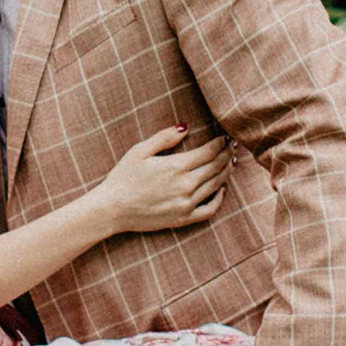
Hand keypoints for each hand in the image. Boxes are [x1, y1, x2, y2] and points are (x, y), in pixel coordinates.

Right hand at [95, 127, 230, 234]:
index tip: (225, 137)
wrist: (112, 209)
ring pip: (216, 185)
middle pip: (216, 167)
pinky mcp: (183, 219)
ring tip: (230, 163)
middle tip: (233, 146)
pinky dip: (220, 199)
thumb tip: (186, 127)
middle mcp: (185, 185)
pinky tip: (222, 189)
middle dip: (226, 154)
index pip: (209, 152)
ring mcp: (186, 204)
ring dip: (226, 172)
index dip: (220, 143)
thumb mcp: (140, 151)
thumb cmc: (122, 177)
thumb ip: (164, 138)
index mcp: (176, 166)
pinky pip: (210, 210)